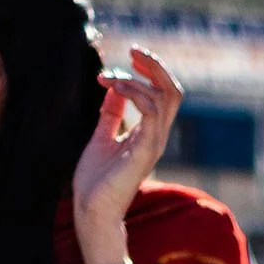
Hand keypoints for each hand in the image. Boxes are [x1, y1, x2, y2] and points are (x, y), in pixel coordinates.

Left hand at [73, 46, 181, 263]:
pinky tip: (117, 89)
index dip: (148, 72)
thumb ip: (111, 113)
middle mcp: (157, 136)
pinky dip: (136, 94)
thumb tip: (114, 87)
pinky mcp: (145, 151)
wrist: (90, 212)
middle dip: (154, 65)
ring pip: (166, 96)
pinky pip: (152, 112)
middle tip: (132, 51)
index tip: (125, 60)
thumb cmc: (96, 182)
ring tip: (113, 77)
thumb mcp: (102, 137)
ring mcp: (154, 144)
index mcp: (149, 133)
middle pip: (172, 89)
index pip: (163, 93)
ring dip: (138, 79)